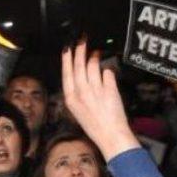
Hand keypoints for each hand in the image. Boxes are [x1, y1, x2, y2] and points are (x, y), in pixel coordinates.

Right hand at [62, 42, 139, 161]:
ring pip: (94, 66)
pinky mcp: (110, 90)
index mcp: (71, 98)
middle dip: (80, 50)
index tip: (67, 47)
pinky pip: (107, 73)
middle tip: (83, 40)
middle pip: (79, 65)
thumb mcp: (77, 109)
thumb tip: (79, 73)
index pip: (66, 72)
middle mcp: (82, 92)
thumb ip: (76, 91)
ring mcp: (96, 90)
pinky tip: (107, 72)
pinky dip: (108, 71)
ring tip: (97, 52)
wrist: (110, 136)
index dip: (67, 58)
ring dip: (95, 57)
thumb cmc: (94, 124)